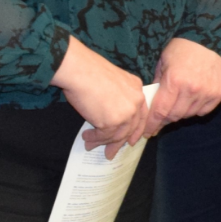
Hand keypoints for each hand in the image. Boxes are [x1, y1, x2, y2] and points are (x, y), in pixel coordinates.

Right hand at [53, 36, 149, 156]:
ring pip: (117, 135)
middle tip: (111, 152)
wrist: (78, 70)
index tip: (132, 140)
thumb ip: (117, 96)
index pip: (141, 113)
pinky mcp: (112, 122)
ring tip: (91, 145)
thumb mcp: (112, 80)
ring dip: (103, 142)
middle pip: (131, 127)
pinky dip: (94, 139)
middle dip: (120, 142)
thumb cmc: (89, 71)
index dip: (136, 129)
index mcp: (136, 87)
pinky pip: (103, 136)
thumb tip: (110, 114)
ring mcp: (126, 112)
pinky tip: (86, 137)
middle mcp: (135, 101)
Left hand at [148, 38, 220, 128]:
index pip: (160, 111)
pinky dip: (195, 109)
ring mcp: (207, 92)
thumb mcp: (162, 63)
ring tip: (177, 103)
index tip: (146, 132)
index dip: (151, 124)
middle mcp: (191, 89)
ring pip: (188, 115)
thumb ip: (157, 84)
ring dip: (180, 113)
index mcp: (174, 81)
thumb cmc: (181, 49)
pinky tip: (191, 99)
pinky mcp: (219, 93)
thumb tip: (150, 105)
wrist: (208, 39)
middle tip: (160, 118)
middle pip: (174, 116)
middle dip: (164, 119)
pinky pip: (203, 111)